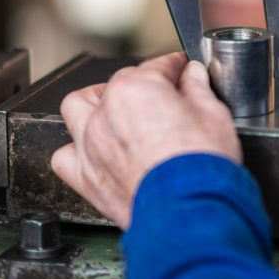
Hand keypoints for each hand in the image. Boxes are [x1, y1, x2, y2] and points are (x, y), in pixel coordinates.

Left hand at [50, 53, 241, 228]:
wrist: (189, 213)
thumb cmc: (200, 166)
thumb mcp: (213, 113)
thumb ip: (197, 87)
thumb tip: (193, 76)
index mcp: (136, 88)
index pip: (158, 66)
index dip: (175, 68)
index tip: (183, 72)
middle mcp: (106, 112)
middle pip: (120, 83)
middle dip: (143, 85)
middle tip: (164, 97)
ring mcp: (91, 144)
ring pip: (77, 108)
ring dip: (95, 105)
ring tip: (115, 111)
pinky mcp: (86, 177)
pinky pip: (64, 156)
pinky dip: (77, 150)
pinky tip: (95, 151)